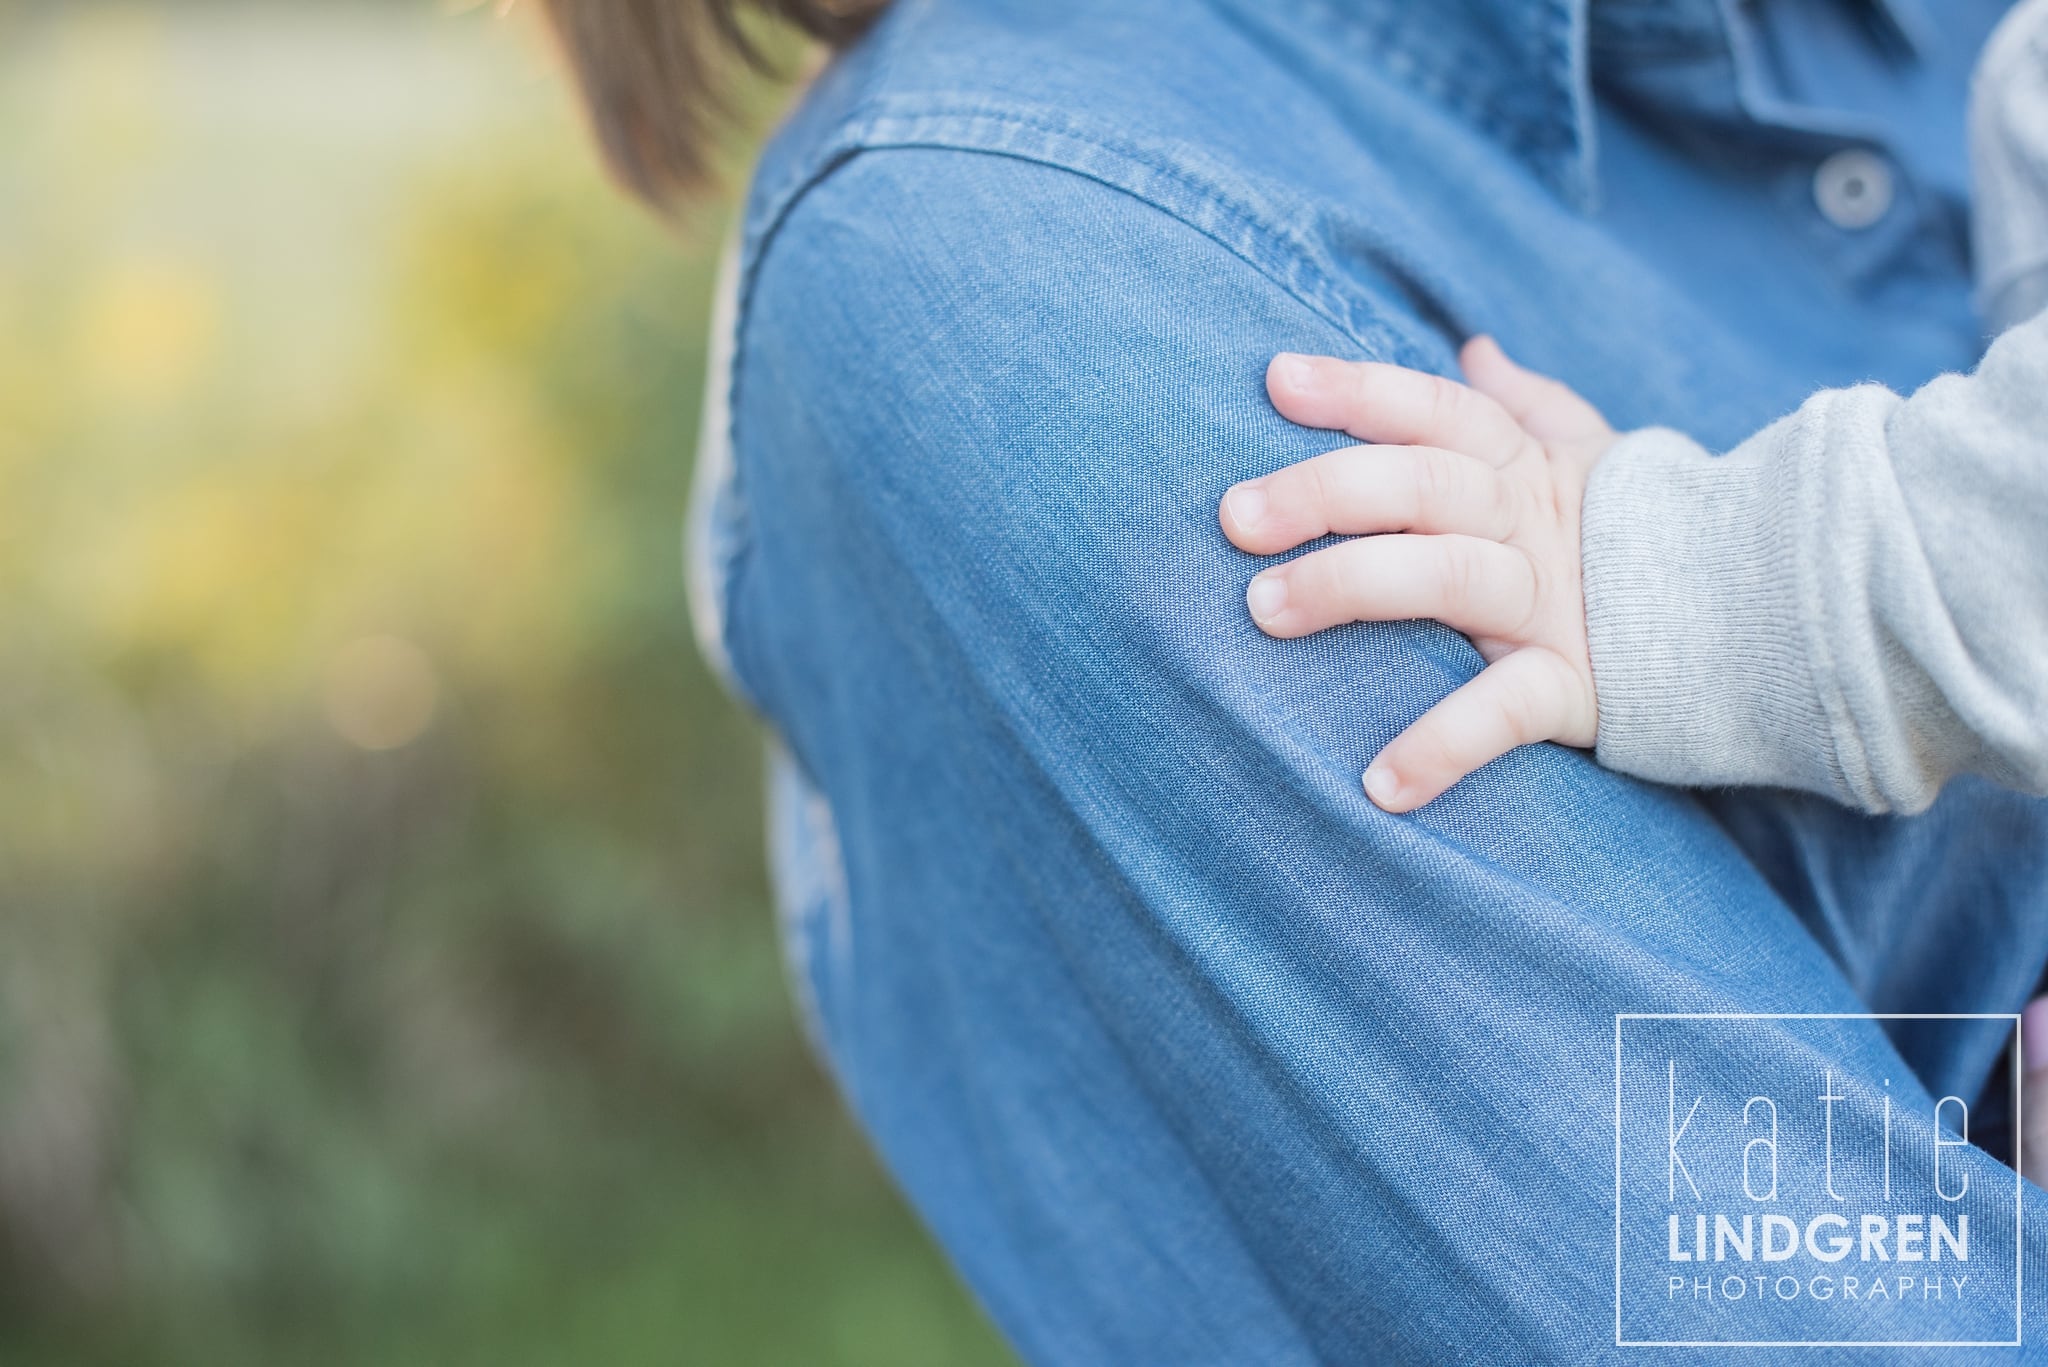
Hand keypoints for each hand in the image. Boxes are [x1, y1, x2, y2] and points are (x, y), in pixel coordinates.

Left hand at [1219, 336, 1615, 811]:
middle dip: (1323, 492)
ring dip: (1350, 588)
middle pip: (1419, 485)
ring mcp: (1554, 603)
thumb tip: (1474, 352)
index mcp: (1525, 466)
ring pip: (1444, 579)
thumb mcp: (1591, 457)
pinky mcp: (1580, 685)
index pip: (1435, 411)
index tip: (1276, 381)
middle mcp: (1531, 523)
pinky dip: (1442, 747)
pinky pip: (1503, 712)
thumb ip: (1526, 405)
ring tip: (1263, 611)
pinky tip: (1379, 786)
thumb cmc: (1643, 535)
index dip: (1359, 390)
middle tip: (1234, 516)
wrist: (1764, 618)